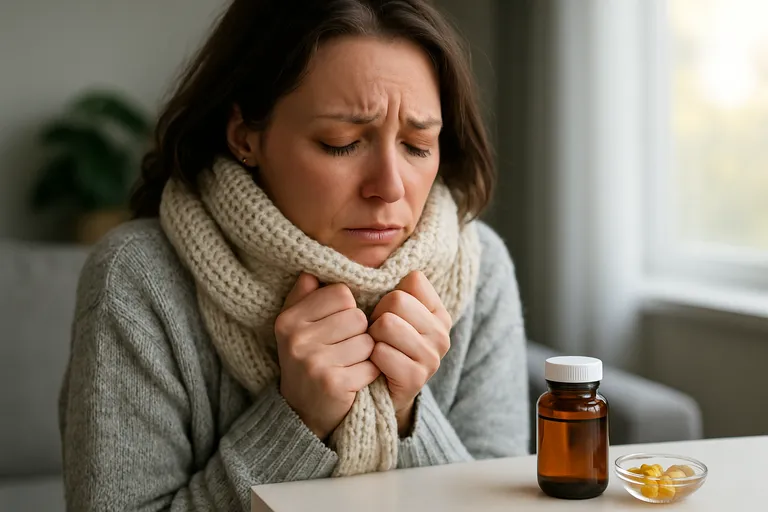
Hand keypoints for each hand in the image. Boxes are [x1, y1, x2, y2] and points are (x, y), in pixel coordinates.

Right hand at [275, 272, 379, 440]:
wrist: (304, 412)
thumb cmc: (308, 359)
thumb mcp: (298, 326)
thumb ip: (304, 297)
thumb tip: (311, 271)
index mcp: (289, 319)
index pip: (341, 293)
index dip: (347, 309)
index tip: (335, 327)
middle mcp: (297, 339)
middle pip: (357, 316)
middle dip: (358, 333)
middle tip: (342, 350)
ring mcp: (314, 362)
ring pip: (367, 341)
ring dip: (364, 354)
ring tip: (347, 364)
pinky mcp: (334, 383)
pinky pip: (371, 365)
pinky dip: (369, 373)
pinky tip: (353, 380)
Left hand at [368, 271, 451, 435]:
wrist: (375, 393)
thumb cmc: (376, 345)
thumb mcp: (379, 312)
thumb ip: (372, 285)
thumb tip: (327, 264)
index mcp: (437, 311)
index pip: (413, 280)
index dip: (388, 295)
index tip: (386, 313)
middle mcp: (441, 332)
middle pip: (398, 300)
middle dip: (377, 316)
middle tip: (376, 335)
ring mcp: (432, 356)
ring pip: (388, 324)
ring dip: (372, 337)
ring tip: (374, 349)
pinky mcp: (416, 378)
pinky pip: (382, 353)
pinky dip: (370, 358)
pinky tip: (373, 366)